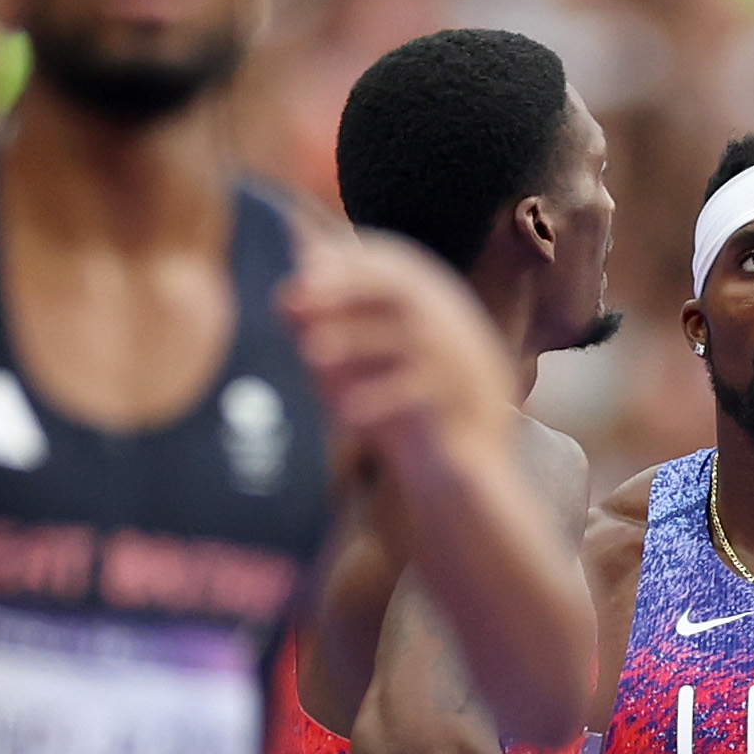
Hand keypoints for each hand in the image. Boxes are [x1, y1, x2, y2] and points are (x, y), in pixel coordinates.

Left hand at [279, 235, 515, 476]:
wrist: (464, 490)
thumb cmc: (408, 427)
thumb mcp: (364, 378)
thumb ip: (332, 338)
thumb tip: (284, 298)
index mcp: (442, 314)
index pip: (398, 266)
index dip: (350, 262)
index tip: (303, 268)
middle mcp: (460, 333)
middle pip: (407, 290)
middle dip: (349, 287)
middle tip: (300, 296)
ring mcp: (467, 369)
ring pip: (415, 336)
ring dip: (358, 338)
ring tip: (311, 353)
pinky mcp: (469, 411)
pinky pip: (423, 394)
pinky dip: (381, 398)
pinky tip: (346, 414)